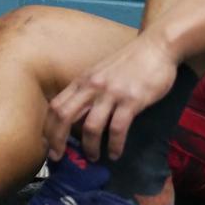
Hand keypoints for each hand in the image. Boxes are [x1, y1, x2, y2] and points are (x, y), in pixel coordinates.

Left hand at [44, 32, 178, 163]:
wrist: (157, 46)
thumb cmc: (130, 61)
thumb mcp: (102, 71)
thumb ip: (89, 90)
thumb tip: (78, 116)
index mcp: (83, 80)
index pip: (56, 106)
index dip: (48, 128)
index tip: (48, 145)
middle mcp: (93, 86)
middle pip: (64, 116)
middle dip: (58, 140)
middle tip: (59, 158)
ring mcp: (112, 92)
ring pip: (90, 126)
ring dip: (90, 147)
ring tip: (94, 157)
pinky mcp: (131, 100)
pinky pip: (117, 128)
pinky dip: (115, 145)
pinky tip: (116, 153)